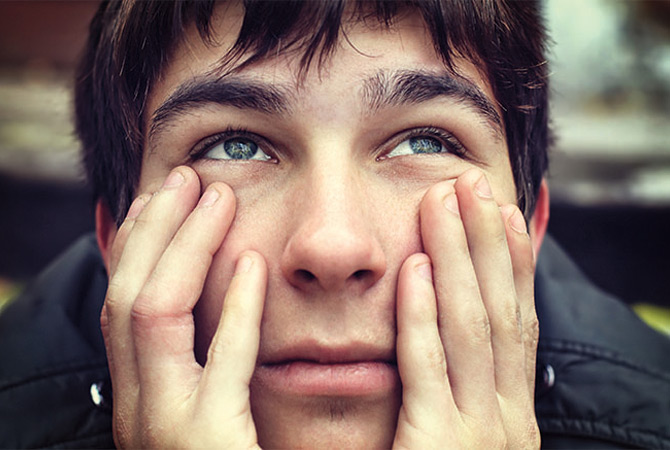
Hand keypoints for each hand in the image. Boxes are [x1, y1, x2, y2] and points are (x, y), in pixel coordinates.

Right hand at [100, 166, 266, 447]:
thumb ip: (207, 357)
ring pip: (151, 316)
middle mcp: (136, 409)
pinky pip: (216, 367)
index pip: (125, 300)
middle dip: (155, 228)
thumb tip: (228, 285)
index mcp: (140, 395)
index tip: (168, 194)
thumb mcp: (208, 410)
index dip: (142, 240)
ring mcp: (163, 431)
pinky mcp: (206, 449)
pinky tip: (254, 267)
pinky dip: (233, 311)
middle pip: (127, 294)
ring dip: (184, 248)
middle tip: (187, 176)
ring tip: (217, 197)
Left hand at [393, 169, 540, 448]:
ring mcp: (478, 434)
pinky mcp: (437, 447)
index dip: (515, 263)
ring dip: (458, 256)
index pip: (518, 324)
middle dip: (488, 241)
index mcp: (513, 416)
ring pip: (471, 325)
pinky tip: (414, 267)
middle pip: (500, 311)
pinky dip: (422, 312)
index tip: (506, 213)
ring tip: (444, 201)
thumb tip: (449, 344)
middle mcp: (507, 421)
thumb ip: (454, 395)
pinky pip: (427, 366)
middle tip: (474, 184)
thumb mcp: (455, 438)